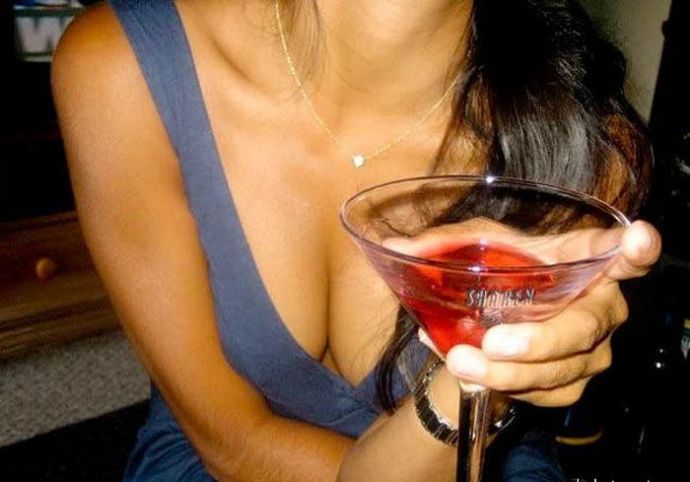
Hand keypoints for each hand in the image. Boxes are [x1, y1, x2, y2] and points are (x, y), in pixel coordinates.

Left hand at [415, 220, 660, 405]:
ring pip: (564, 369)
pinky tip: (470, 371)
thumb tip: (394, 246)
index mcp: (577, 259)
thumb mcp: (468, 252)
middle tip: (494, 343)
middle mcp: (596, 303)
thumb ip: (439, 246)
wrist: (487, 329)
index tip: (637, 240)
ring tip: (461, 361)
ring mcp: (589, 347)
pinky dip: (504, 385)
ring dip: (511, 372)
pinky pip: (546, 393)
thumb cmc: (491, 278)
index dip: (635, 250)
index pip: (619, 252)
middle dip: (540, 341)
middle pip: (588, 325)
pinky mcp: (574, 380)